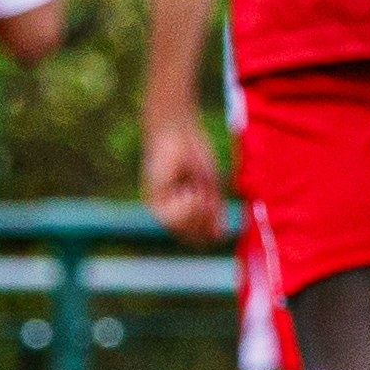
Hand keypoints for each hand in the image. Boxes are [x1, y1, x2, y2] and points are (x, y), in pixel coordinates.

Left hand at [143, 112, 227, 247]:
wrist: (177, 131)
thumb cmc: (195, 154)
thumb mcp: (210, 187)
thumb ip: (214, 213)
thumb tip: (217, 238)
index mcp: (183, 209)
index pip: (201, 237)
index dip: (214, 226)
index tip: (214, 200)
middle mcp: (168, 211)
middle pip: (194, 238)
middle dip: (207, 217)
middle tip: (205, 192)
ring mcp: (159, 208)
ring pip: (185, 231)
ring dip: (199, 211)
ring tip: (196, 188)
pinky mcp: (152, 201)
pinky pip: (175, 220)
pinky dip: (189, 208)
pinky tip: (189, 191)